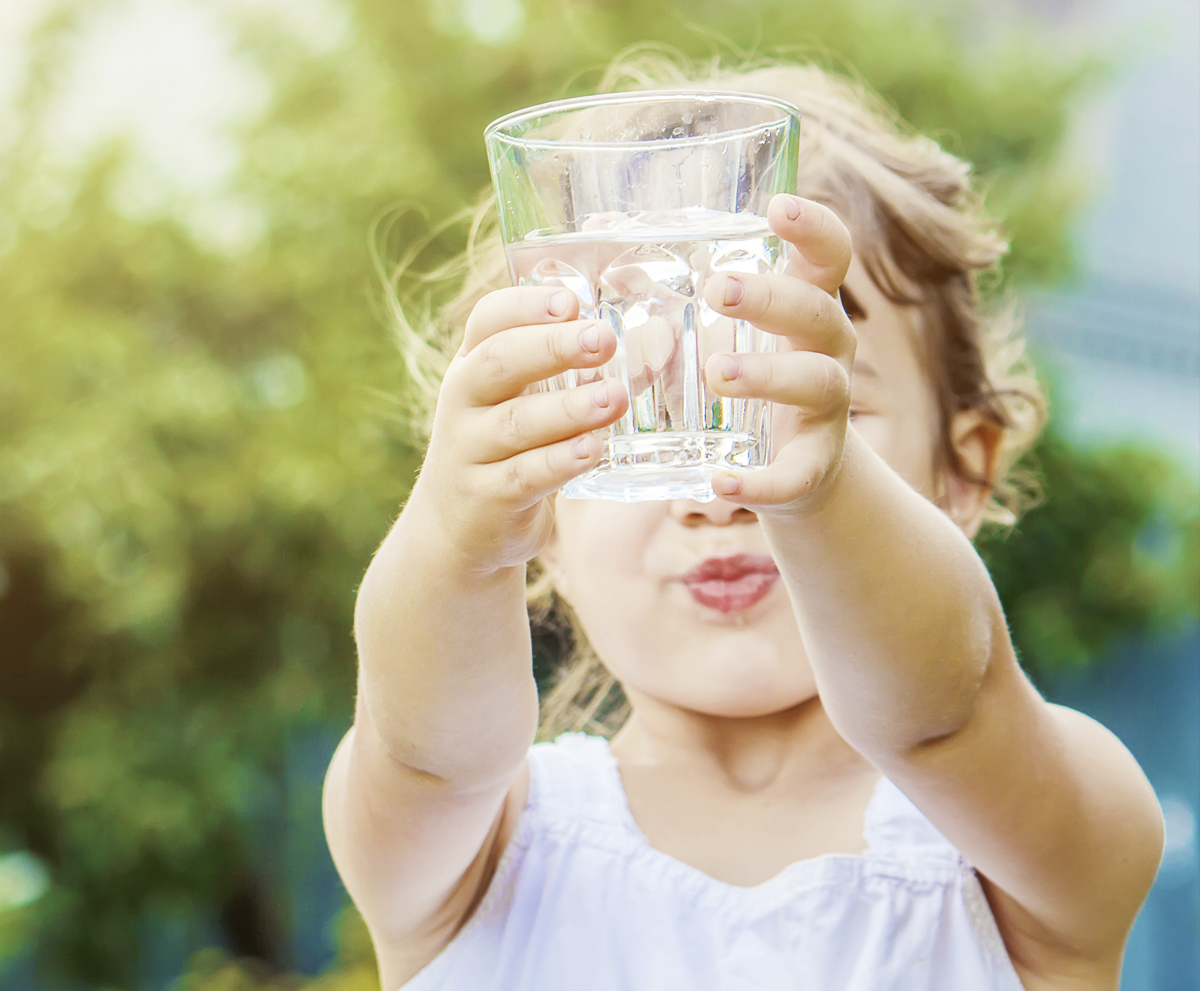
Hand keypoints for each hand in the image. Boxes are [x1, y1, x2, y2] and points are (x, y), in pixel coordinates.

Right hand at [409, 286, 628, 571]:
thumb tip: (658, 341)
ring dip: (569, 408)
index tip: (570, 300)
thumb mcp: (523, 402)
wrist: (455, 529)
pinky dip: (559, 461)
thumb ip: (570, 372)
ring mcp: (469, 451)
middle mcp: (463, 401)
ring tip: (613, 397)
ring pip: (517, 423)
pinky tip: (592, 450)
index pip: (489, 320)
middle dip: (553, 346)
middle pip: (500, 362)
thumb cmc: (506, 450)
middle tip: (603, 339)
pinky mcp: (486, 498)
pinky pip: (524, 475)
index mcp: (473, 365)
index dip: (526, 305)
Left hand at [701, 193, 854, 513]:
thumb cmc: (748, 380)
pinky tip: (720, 483)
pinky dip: (761, 482)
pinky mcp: (813, 467)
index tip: (777, 208)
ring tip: (718, 372)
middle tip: (716, 290)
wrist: (793, 471)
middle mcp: (827, 350)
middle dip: (771, 297)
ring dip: (769, 374)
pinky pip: (796, 474)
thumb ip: (671, 281)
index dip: (813, 228)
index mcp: (805, 307)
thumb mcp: (722, 330)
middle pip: (818, 312)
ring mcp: (827, 410)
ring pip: (816, 383)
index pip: (828, 256)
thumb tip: (598, 223)